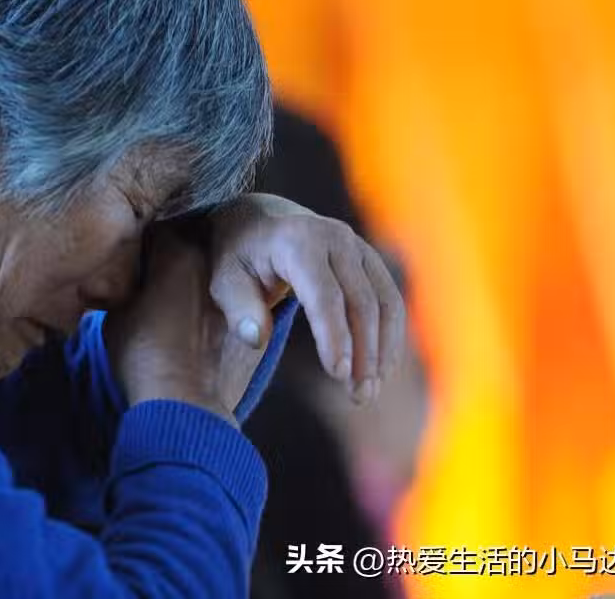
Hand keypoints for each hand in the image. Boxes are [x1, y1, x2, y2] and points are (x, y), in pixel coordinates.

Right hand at [104, 227, 243, 426]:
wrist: (185, 401)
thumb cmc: (142, 356)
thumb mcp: (116, 313)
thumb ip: (122, 283)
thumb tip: (121, 278)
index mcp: (176, 251)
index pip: (156, 228)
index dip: (141, 241)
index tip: (132, 257)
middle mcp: (211, 260)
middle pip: (189, 242)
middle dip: (172, 253)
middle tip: (153, 273)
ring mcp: (235, 286)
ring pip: (213, 268)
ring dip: (197, 274)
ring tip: (176, 297)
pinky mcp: (253, 313)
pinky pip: (232, 294)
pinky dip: (217, 299)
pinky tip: (199, 317)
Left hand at [206, 194, 406, 403]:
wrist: (258, 219)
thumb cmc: (237, 256)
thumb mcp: (224, 280)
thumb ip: (239, 309)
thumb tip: (257, 339)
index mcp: (297, 242)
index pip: (324, 295)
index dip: (334, 336)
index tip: (337, 374)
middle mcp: (334, 238)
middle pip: (361, 302)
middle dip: (363, 353)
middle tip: (358, 396)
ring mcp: (357, 246)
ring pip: (385, 302)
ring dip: (383, 350)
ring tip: (369, 390)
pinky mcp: (369, 259)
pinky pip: (390, 299)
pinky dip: (390, 336)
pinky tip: (380, 368)